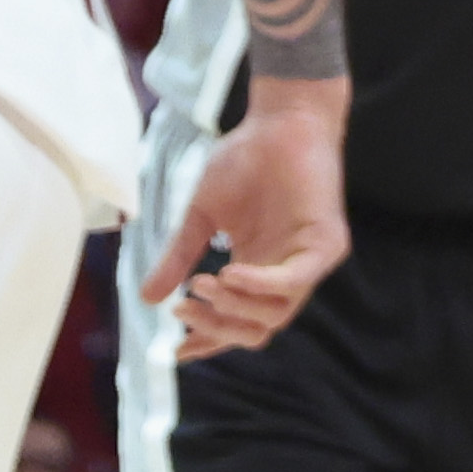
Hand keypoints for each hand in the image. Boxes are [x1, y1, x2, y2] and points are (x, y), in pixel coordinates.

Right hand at [146, 89, 349, 358]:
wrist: (279, 120)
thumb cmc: (244, 161)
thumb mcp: (201, 216)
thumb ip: (180, 257)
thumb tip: (146, 300)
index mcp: (257, 271)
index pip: (236, 323)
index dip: (207, 341)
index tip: (175, 351)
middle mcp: (284, 273)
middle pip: (256, 330)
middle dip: (216, 328)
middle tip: (183, 308)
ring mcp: (307, 261)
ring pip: (275, 315)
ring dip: (233, 308)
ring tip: (202, 283)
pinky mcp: (325, 244)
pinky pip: (295, 281)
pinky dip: (261, 285)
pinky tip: (230, 274)